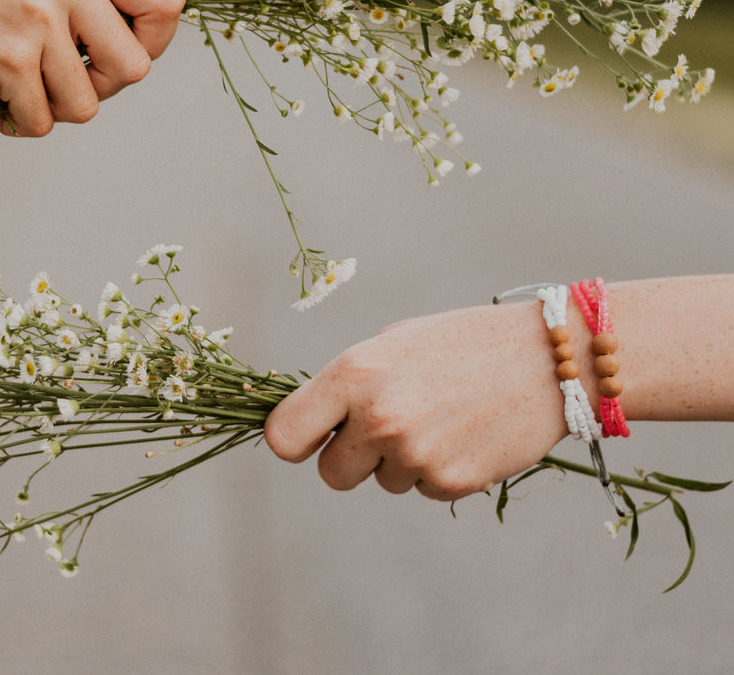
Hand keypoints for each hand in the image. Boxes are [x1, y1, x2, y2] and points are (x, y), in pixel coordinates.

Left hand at [264, 300, 570, 500]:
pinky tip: (464, 433)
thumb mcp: (392, 343)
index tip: (309, 437)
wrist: (547, 358)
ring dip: (400, 460)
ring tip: (439, 416)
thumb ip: (349, 383)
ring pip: (382, 482)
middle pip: (331, 473)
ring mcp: (414, 455)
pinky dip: (437, 469)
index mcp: (354, 374)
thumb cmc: (462, 342)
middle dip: (350, 457)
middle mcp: (377, 418)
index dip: (295, 440)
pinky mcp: (451, 482)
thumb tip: (312, 421)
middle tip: (383, 428)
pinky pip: (423, 489)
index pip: (285, 436)